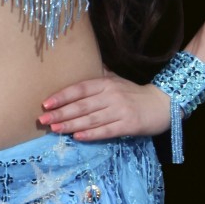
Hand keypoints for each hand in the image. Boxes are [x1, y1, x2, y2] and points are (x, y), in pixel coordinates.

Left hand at [38, 71, 172, 140]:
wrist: (162, 104)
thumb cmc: (134, 94)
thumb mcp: (117, 80)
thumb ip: (99, 76)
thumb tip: (80, 66)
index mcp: (106, 83)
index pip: (80, 88)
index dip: (62, 96)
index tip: (46, 103)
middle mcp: (111, 95)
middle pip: (81, 105)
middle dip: (60, 113)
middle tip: (43, 119)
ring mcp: (120, 110)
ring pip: (91, 119)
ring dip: (71, 125)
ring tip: (55, 129)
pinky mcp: (128, 125)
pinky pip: (106, 131)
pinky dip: (91, 134)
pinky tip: (77, 137)